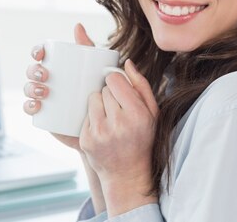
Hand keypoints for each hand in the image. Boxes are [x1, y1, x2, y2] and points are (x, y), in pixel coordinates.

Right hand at [23, 23, 94, 150]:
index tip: (41, 54)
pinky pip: (31, 109)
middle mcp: (47, 80)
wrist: (104, 119)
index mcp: (56, 66)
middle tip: (45, 75)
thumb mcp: (93, 65)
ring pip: (29, 89)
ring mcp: (44, 98)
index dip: (36, 51)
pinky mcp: (45, 114)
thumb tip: (77, 25)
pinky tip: (36, 106)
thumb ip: (87, 46)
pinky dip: (29, 106)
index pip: (40, 55)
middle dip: (33, 71)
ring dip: (30, 88)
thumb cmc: (97, 88)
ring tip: (44, 92)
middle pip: (32, 72)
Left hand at [79, 59, 158, 215]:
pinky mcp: (86, 141)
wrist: (128, 174)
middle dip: (109, 95)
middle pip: (103, 90)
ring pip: (91, 100)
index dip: (116, 82)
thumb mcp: (152, 113)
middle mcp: (119, 124)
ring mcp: (100, 133)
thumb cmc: (142, 138)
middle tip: (116, 109)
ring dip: (98, 104)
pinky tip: (102, 130)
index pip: (114, 80)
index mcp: (137, 114)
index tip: (119, 90)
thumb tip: (127, 62)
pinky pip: (84, 116)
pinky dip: (91, 119)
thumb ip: (141, 85)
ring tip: (109, 118)